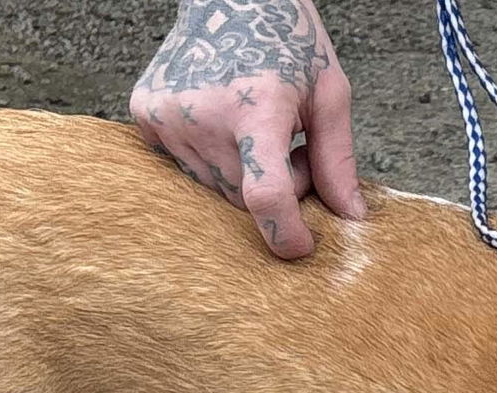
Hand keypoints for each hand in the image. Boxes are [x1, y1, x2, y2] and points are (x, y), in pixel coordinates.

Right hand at [131, 1, 365, 258]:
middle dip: (275, 190)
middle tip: (292, 149)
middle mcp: (204, 113)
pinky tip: (226, 123)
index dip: (286, 234)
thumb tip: (351, 218)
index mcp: (256, 106)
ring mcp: (168, 115)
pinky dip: (213, 160)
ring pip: (216, 190)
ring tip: (258, 130)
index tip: (302, 246)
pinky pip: (187, 169)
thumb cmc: (287, 41)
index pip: (265, 195)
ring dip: (244, 176)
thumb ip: (338, 160)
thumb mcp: (329, 93)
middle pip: (244, 201)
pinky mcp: (145, 114)